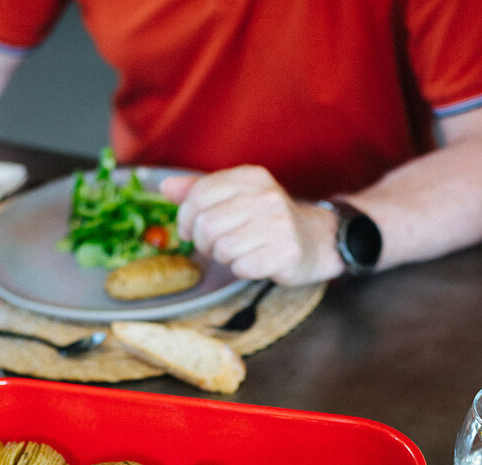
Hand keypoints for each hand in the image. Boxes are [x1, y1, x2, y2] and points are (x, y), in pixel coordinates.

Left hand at [161, 166, 343, 284]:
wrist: (317, 240)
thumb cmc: (268, 221)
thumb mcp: (237, 197)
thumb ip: (200, 191)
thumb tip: (165, 188)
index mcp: (250, 177)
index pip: (198, 195)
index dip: (185, 219)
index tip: (189, 230)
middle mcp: (265, 196)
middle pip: (206, 225)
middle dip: (203, 243)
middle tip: (215, 247)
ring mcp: (278, 224)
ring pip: (222, 248)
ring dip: (223, 258)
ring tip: (238, 253)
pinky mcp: (285, 252)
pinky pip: (242, 267)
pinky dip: (241, 269)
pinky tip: (254, 262)